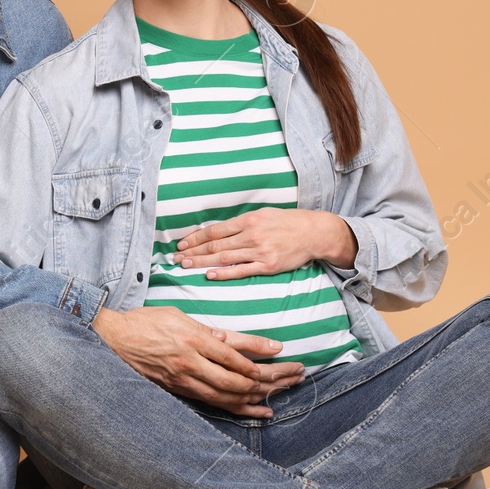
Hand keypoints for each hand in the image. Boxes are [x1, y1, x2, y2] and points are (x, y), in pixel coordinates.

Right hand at [92, 306, 304, 417]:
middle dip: (271, 376)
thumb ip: (207, 329)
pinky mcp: (181, 391)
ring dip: (261, 394)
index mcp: (193, 339)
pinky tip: (261, 412)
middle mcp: (192, 363)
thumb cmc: (146, 322)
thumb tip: (229, 340)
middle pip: (239, 376)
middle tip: (295, 373)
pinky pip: (216, 404)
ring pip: (231, 395)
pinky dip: (241, 409)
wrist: (115, 340)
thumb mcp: (179, 316)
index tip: (281, 351)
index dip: (260, 354)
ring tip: (285, 390)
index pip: (235, 351)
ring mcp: (186, 380)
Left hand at [175, 208, 357, 279]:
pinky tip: (210, 275)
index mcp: (248, 220)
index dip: (196, 237)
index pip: (215, 230)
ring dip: (202, 262)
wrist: (313, 232)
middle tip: (176, 258)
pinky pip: (241, 271)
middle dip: (193, 251)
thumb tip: (220, 231)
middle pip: (215, 244)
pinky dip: (224, 273)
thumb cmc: (288, 222)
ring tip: (185, 266)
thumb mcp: (263, 214)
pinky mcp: (267, 265)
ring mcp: (259, 251)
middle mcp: (251, 234)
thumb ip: (242, 223)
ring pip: (224, 257)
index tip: (182, 244)